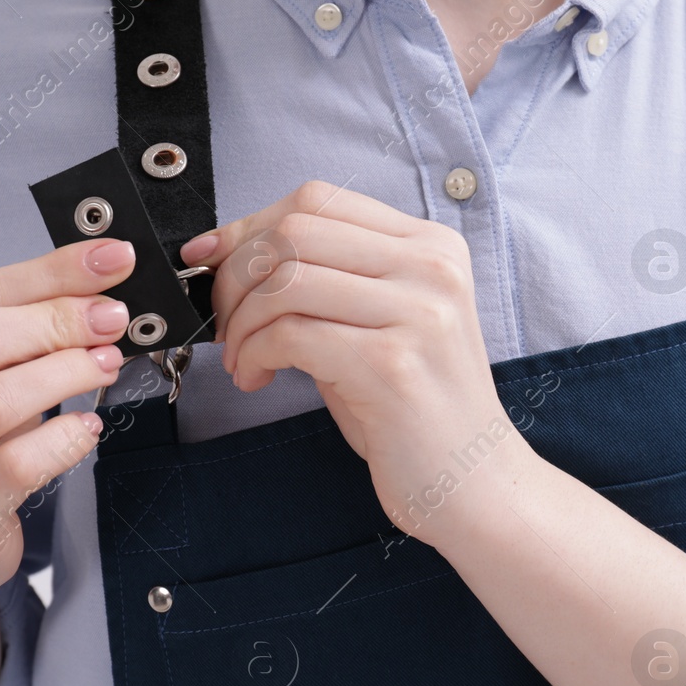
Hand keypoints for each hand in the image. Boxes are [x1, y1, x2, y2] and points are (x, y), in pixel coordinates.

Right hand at [0, 239, 133, 596]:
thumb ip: (11, 336)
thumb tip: (93, 282)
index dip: (47, 274)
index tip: (111, 260)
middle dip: (56, 322)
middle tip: (111, 321)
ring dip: (64, 374)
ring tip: (105, 365)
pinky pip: (15, 466)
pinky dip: (63, 439)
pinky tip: (87, 428)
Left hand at [182, 181, 524, 544]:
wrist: (476, 484)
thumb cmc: (416, 412)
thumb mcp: (380, 326)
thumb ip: (327, 282)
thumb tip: (230, 254)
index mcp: (432, 247)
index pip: (318, 200)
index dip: (247, 226)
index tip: (209, 259)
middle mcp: (432, 268)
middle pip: (296, 232)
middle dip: (237, 276)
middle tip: (226, 322)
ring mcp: (418, 313)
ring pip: (287, 279)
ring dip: (242, 321)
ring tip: (242, 358)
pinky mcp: (392, 364)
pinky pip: (290, 333)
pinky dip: (254, 353)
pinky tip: (257, 377)